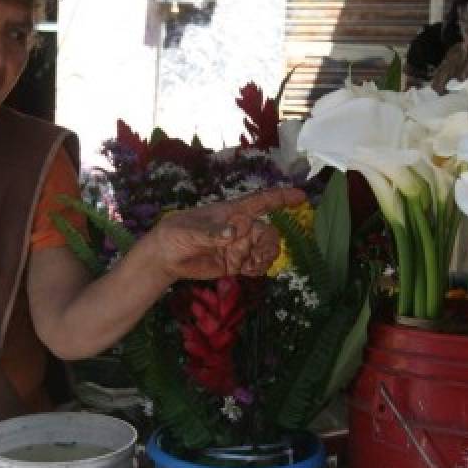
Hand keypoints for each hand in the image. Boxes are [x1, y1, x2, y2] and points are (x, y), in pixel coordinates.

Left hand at [147, 187, 306, 280]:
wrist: (165, 257)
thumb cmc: (175, 233)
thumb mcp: (190, 230)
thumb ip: (212, 232)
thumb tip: (233, 234)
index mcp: (232, 212)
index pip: (261, 202)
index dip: (282, 198)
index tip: (301, 197)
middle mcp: (240, 228)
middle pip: (268, 232)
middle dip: (269, 244)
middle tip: (257, 257)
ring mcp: (239, 246)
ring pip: (266, 249)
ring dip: (265, 258)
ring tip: (251, 266)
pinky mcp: (236, 263)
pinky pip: (257, 265)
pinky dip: (258, 268)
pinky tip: (248, 271)